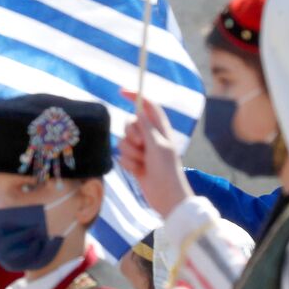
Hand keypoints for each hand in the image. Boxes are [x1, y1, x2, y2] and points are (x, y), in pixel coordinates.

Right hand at [118, 92, 191, 217]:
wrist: (166, 196)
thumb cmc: (167, 170)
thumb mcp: (158, 146)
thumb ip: (147, 128)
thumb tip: (139, 111)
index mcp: (160, 130)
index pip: (148, 107)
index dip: (136, 97)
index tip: (121, 92)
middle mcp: (149, 138)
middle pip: (130, 124)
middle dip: (131, 135)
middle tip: (142, 146)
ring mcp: (141, 151)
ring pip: (123, 142)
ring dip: (130, 153)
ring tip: (142, 163)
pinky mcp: (133, 162)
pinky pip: (121, 156)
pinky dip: (128, 164)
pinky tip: (138, 172)